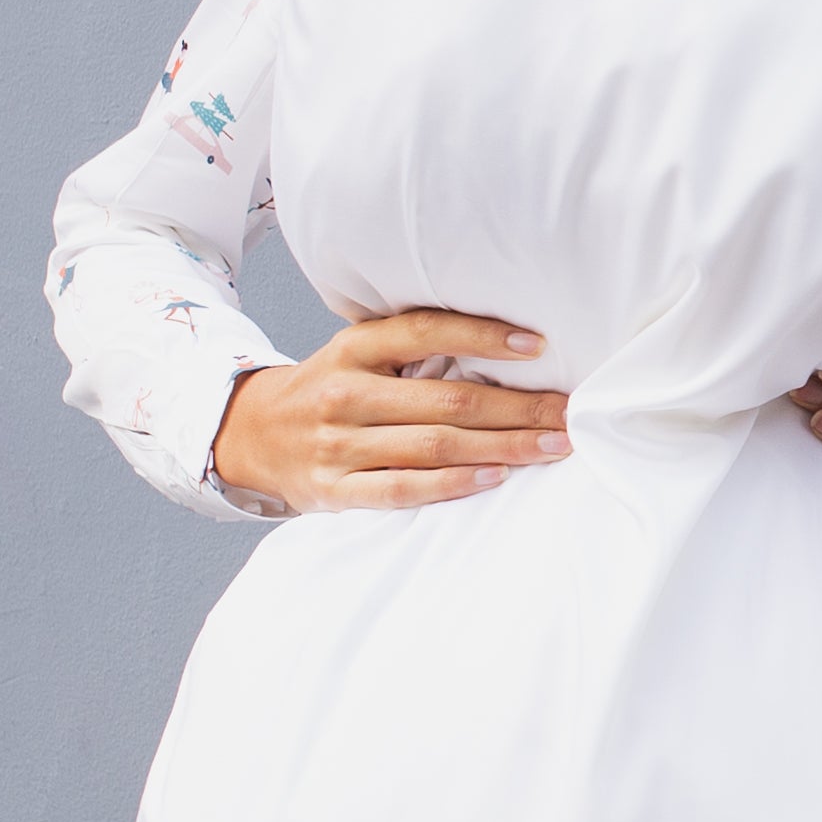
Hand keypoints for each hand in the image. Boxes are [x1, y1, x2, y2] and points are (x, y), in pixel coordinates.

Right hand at [208, 310, 568, 512]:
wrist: (251, 435)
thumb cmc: (331, 389)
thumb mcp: (358, 354)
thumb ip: (414, 347)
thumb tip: (508, 345)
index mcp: (355, 348)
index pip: (426, 331)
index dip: (483, 337)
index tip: (538, 346)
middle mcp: (346, 392)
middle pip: (447, 398)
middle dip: (519, 406)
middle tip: (570, 412)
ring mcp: (338, 444)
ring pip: (434, 445)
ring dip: (503, 447)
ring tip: (553, 446)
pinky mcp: (334, 490)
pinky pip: (403, 489)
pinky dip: (453, 485)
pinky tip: (497, 477)